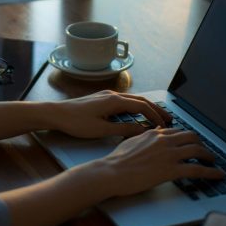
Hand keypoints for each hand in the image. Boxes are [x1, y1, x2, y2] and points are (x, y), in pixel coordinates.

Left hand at [49, 90, 172, 138]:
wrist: (56, 113)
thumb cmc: (76, 122)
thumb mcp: (102, 130)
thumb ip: (123, 130)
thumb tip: (142, 130)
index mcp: (114, 101)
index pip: (142, 106)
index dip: (155, 116)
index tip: (164, 125)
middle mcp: (113, 95)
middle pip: (140, 100)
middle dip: (156, 109)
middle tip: (169, 118)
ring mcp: (107, 95)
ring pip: (132, 100)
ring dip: (146, 107)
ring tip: (156, 117)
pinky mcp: (101, 99)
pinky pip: (124, 101)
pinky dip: (135, 107)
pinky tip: (137, 115)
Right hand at [97, 128, 223, 197]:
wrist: (112, 172)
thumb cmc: (117, 160)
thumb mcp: (131, 141)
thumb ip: (144, 136)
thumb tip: (153, 132)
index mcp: (154, 134)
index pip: (178, 131)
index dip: (188, 137)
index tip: (192, 143)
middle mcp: (164, 141)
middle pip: (192, 137)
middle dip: (201, 143)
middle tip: (205, 151)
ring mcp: (169, 155)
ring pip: (198, 150)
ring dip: (209, 156)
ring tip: (213, 162)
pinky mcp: (172, 170)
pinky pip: (198, 169)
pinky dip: (211, 172)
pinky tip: (218, 175)